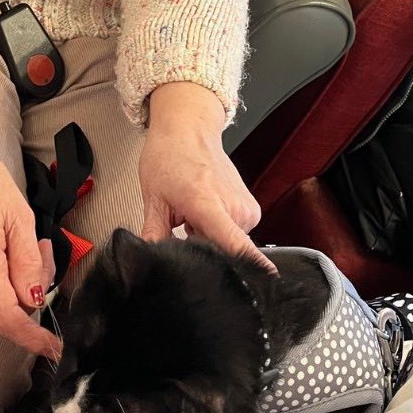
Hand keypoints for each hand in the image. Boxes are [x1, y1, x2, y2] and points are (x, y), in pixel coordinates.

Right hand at [0, 109, 58, 359]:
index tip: (54, 348)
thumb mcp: (18, 215)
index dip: (32, 338)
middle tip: (41, 247)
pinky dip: (0, 276)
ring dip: (17, 279)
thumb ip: (28, 261)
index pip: (6, 318)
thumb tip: (36, 298)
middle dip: (33, 286)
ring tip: (18, 239)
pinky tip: (0, 247)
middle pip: (8, 305)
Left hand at [139, 83, 272, 268]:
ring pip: (228, 243)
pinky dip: (219, 227)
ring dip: (209, 236)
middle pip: (222, 251)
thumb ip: (153, 236)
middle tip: (184, 220)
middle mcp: (232, 206)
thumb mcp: (153, 199)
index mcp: (207, 202)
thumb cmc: (170, 157)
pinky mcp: (252, 210)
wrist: (189, 129)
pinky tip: (207, 210)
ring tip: (195, 212)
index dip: (248, 265)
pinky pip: (235, 234)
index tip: (263, 282)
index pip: (234, 242)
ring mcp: (246, 208)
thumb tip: (149, 261)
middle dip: (201, 245)